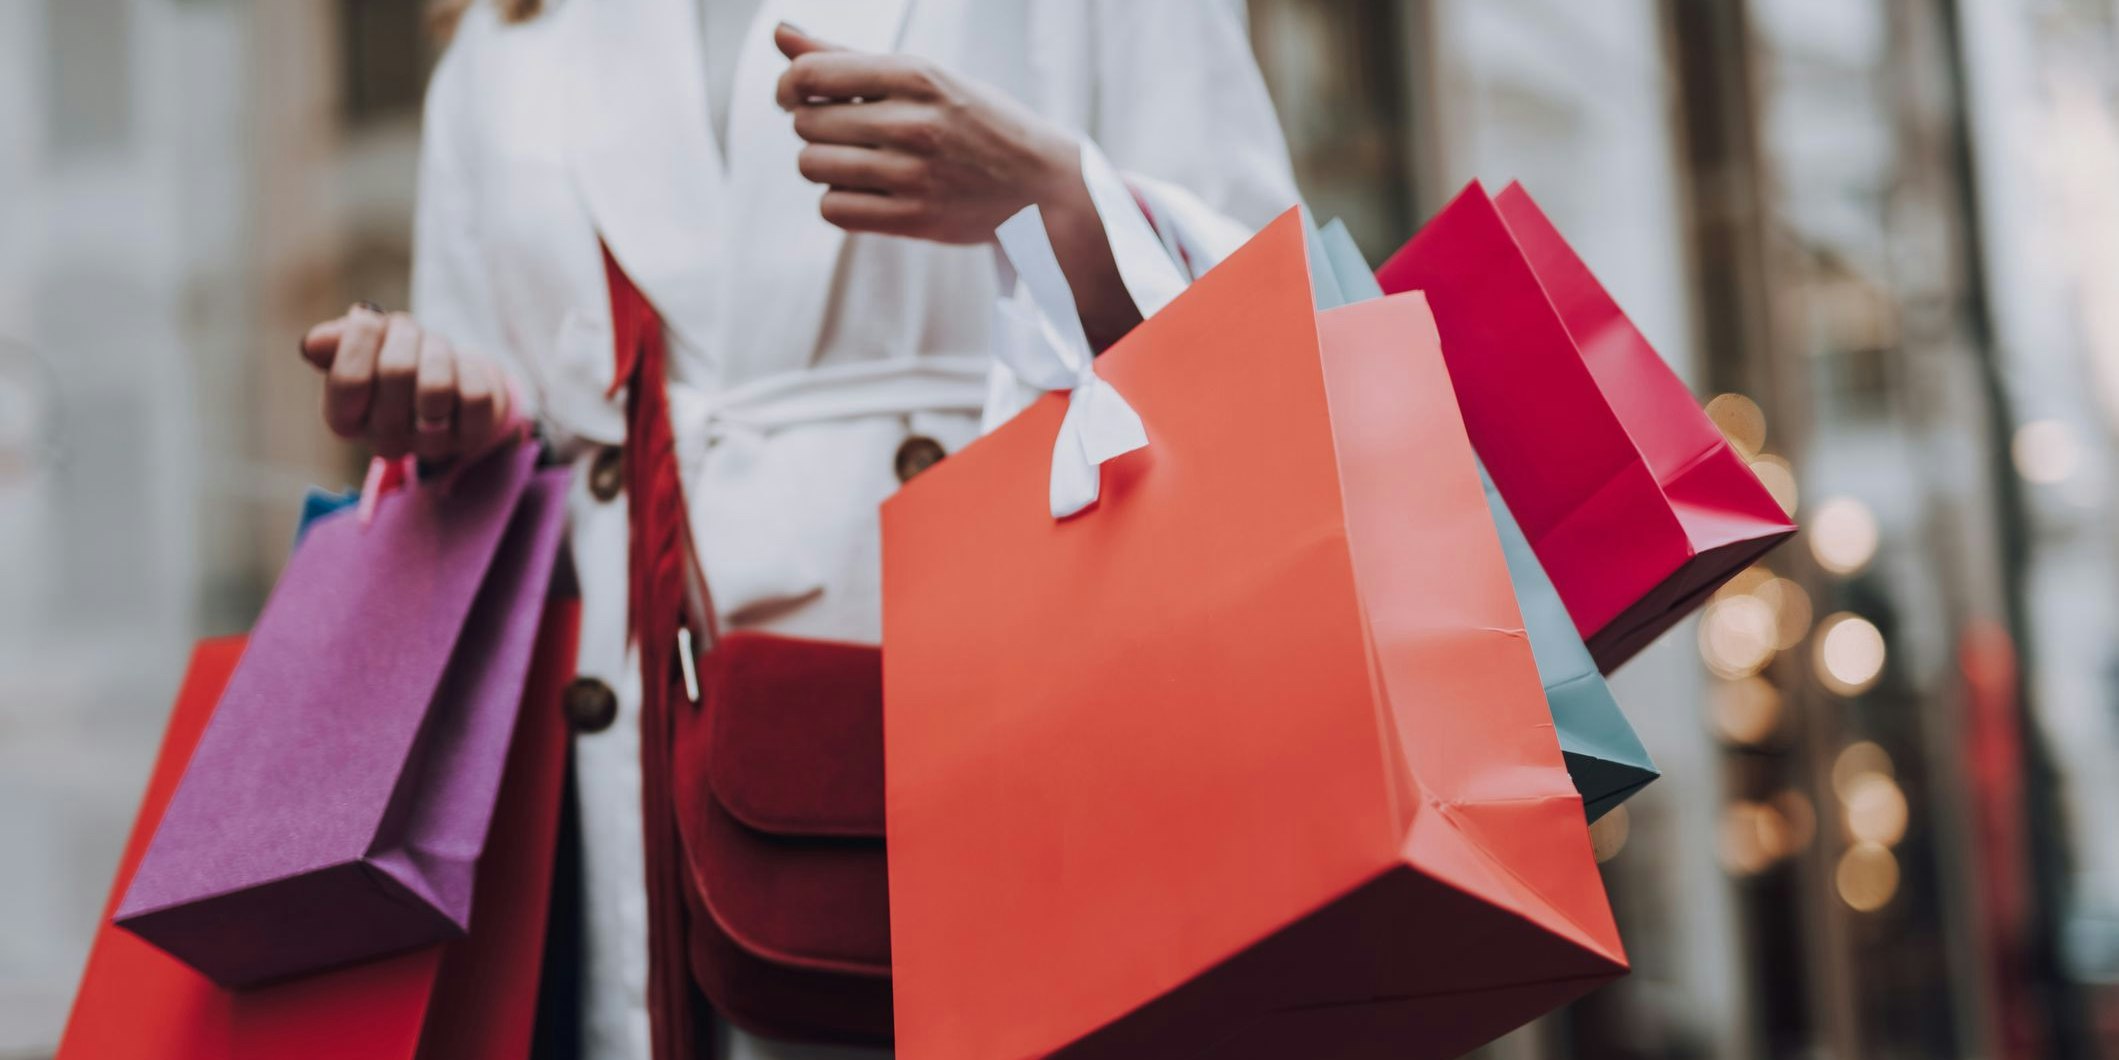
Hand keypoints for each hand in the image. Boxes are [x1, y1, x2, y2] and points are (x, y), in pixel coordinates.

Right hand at [299, 305, 514, 461]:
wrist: (451, 382)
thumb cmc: (395, 359)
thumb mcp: (363, 344)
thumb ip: (336, 341)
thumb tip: (315, 343)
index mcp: (344, 419)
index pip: (349, 381)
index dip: (361, 336)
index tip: (367, 316)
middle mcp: (383, 440)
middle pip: (397, 373)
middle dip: (405, 335)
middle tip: (407, 329)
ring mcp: (429, 444)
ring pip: (438, 387)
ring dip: (438, 351)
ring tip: (433, 346)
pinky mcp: (471, 437)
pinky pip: (474, 396)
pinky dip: (470, 369)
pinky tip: (460, 370)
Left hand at [775, 24, 1078, 243]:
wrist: (1043, 186)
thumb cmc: (978, 123)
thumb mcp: (924, 76)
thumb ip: (847, 57)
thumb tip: (780, 35)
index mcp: (918, 75)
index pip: (811, 74)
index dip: (789, 86)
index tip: (794, 96)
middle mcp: (914, 122)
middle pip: (807, 123)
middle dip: (814, 126)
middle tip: (846, 131)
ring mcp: (914, 175)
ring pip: (813, 166)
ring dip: (823, 164)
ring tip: (856, 162)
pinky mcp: (914, 220)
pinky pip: (833, 209)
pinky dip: (839, 201)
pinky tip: (865, 192)